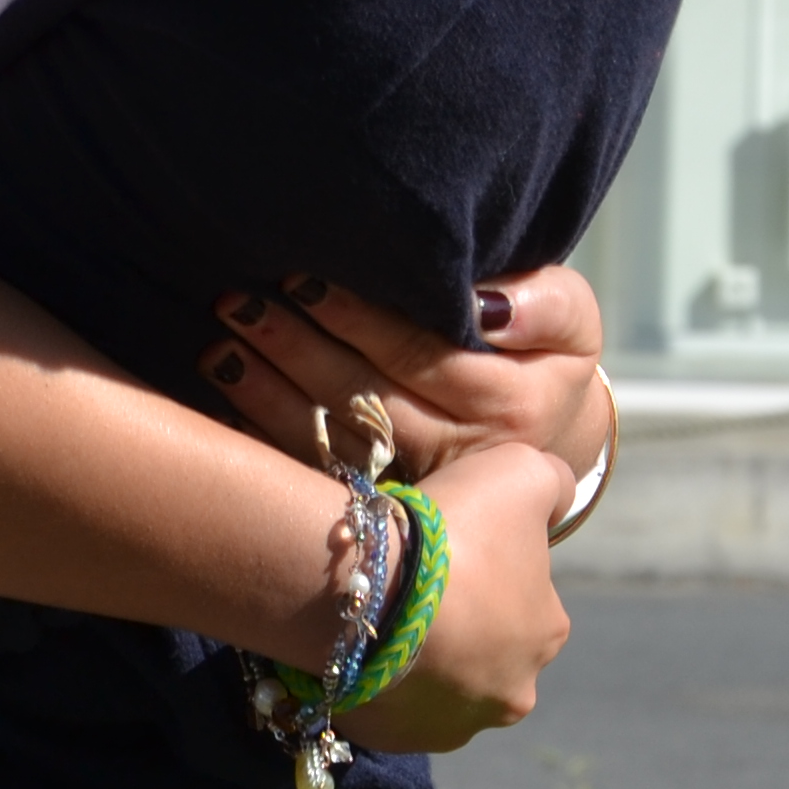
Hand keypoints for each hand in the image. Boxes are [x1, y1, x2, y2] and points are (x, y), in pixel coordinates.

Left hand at [199, 264, 605, 477]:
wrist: (549, 444)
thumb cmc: (543, 360)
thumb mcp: (571, 324)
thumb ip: (543, 303)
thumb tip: (483, 306)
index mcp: (509, 406)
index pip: (419, 353)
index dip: (357, 316)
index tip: (301, 277)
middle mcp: (463, 457)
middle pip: (366, 400)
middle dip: (296, 348)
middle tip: (236, 302)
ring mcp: (419, 491)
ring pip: (333, 444)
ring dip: (268, 397)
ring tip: (217, 347)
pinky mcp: (386, 510)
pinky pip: (317, 479)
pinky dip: (267, 444)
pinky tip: (223, 407)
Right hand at [336, 436, 572, 753]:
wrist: (370, 589)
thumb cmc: (455, 531)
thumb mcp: (520, 472)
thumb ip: (550, 481)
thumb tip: (556, 489)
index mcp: (547, 634)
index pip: (526, 593)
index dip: (488, 562)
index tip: (449, 541)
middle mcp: (510, 694)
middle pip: (484, 647)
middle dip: (457, 619)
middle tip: (412, 579)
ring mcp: (449, 725)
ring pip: (437, 682)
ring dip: (419, 654)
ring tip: (381, 611)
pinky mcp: (391, 737)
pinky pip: (385, 703)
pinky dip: (375, 677)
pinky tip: (356, 640)